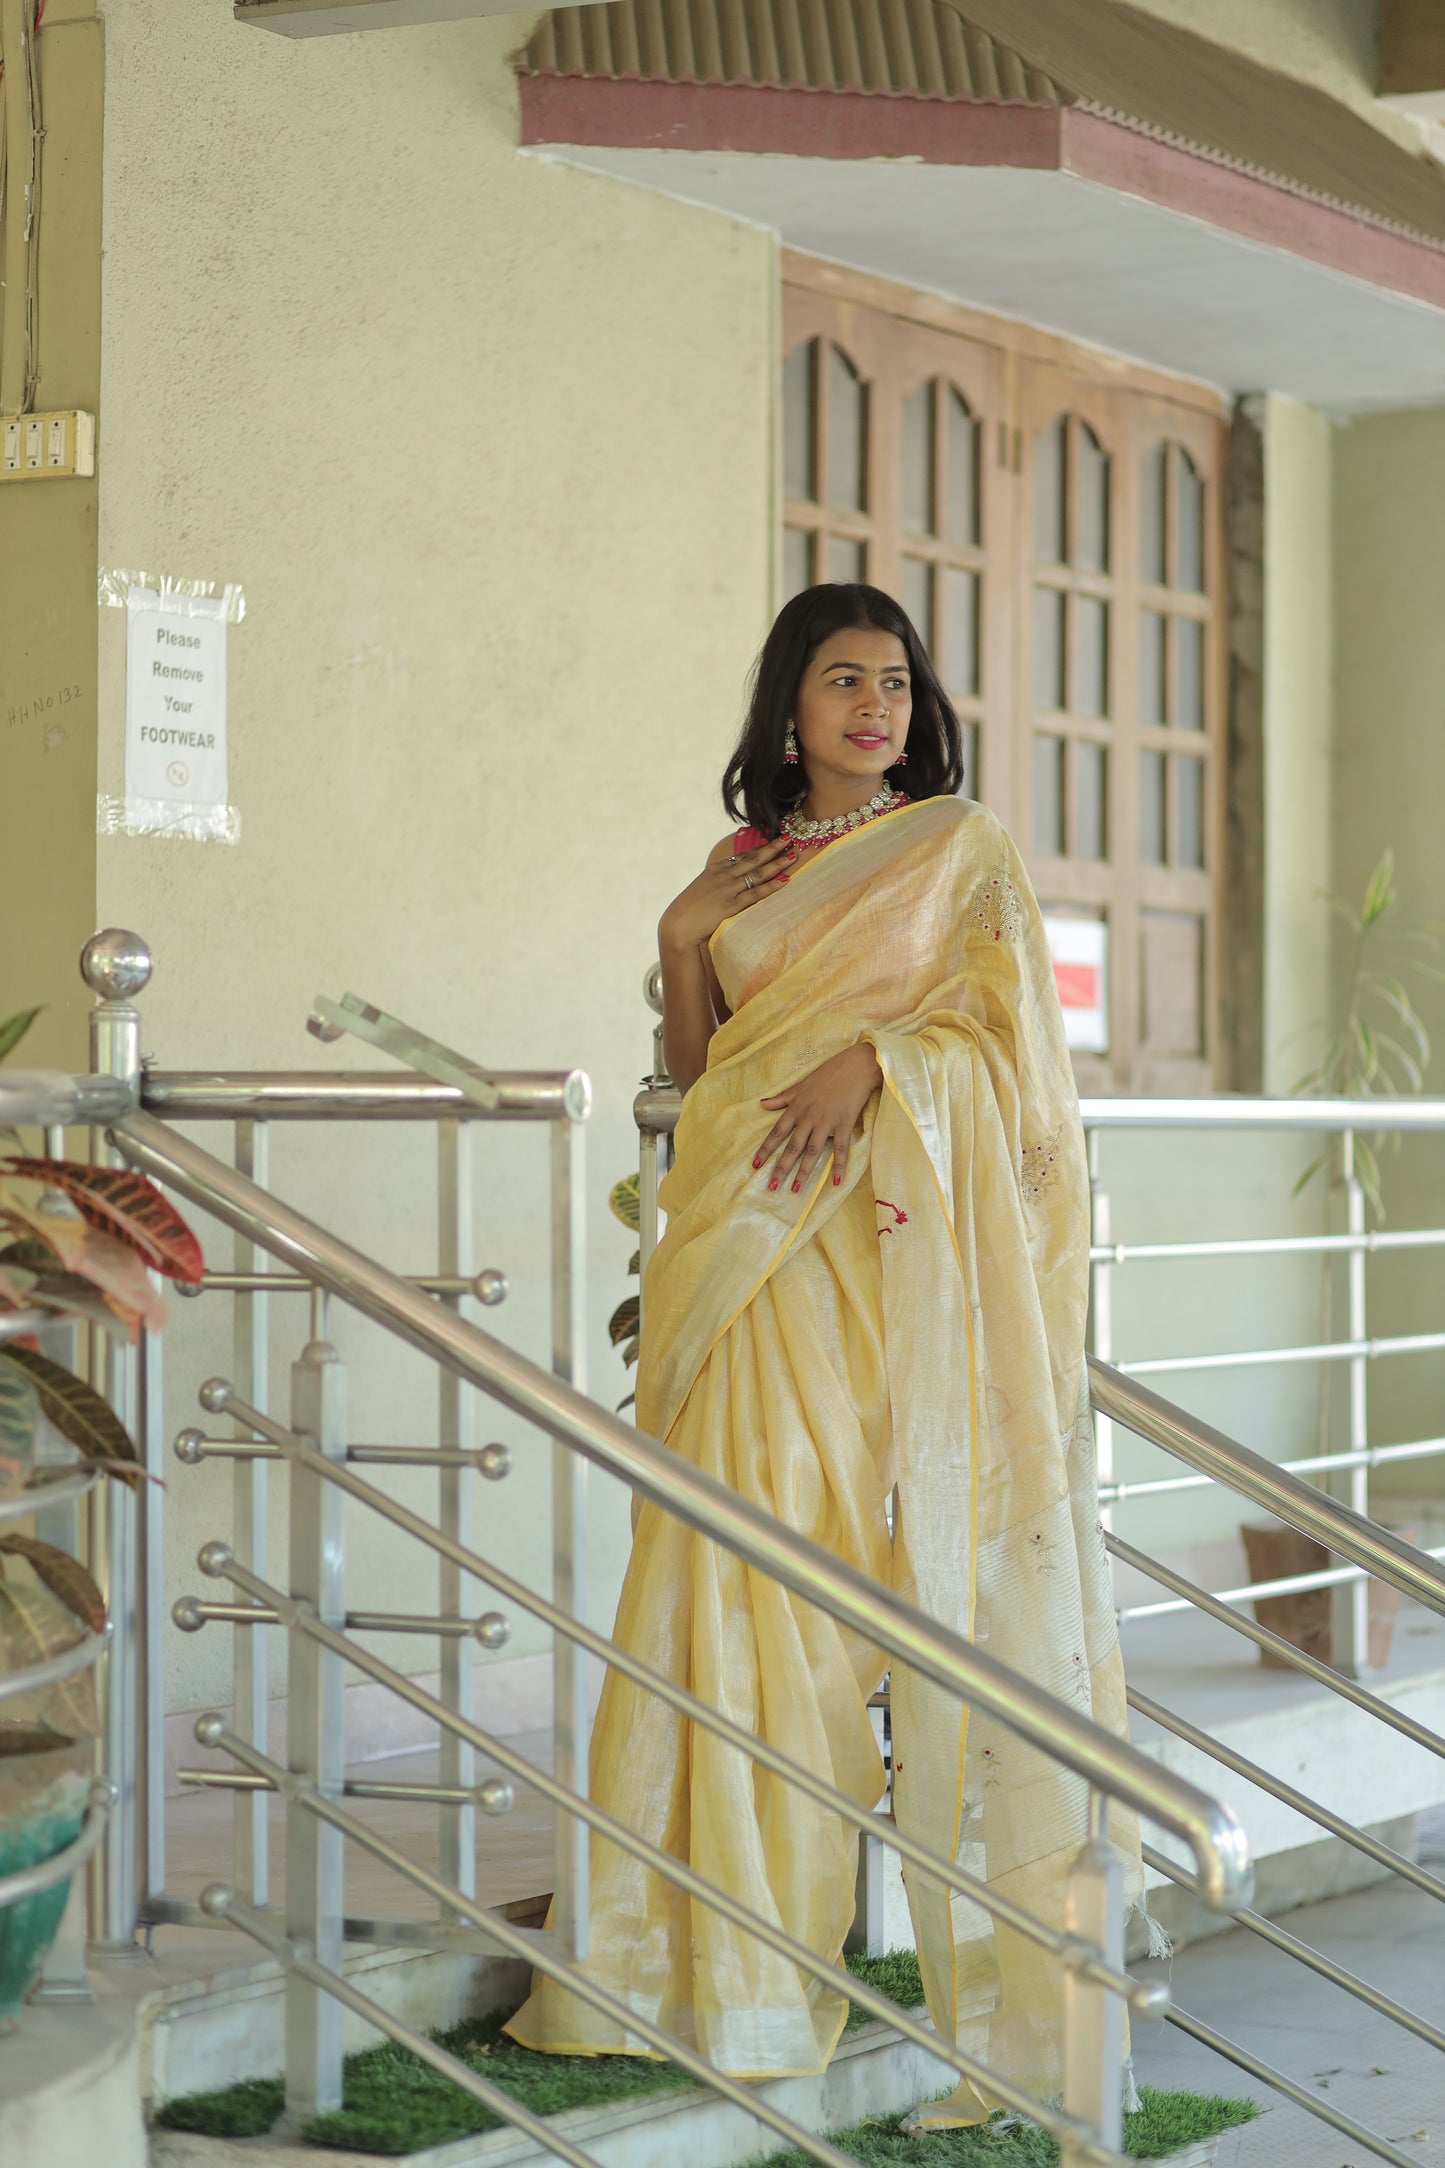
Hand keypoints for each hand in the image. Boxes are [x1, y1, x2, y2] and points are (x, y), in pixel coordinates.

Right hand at [659, 837, 795, 952]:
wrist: (678, 924)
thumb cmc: (690, 908)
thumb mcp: (704, 887)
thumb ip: (719, 881)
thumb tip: (733, 879)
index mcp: (717, 869)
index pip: (743, 854)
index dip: (761, 846)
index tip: (774, 839)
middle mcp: (724, 875)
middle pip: (754, 858)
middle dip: (773, 847)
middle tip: (789, 838)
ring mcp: (728, 889)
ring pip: (758, 873)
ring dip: (777, 863)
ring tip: (793, 855)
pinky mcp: (731, 905)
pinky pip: (756, 893)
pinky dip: (771, 885)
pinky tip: (785, 880)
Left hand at [755, 1043, 882, 1192]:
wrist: (855, 1066)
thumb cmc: (828, 1074)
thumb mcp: (801, 1085)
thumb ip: (782, 1098)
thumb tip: (762, 1103)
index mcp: (796, 1108)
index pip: (777, 1133)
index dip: (766, 1149)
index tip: (755, 1165)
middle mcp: (808, 1118)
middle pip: (792, 1147)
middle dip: (781, 1167)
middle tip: (771, 1186)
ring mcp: (827, 1122)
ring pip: (812, 1151)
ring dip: (804, 1171)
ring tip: (795, 1188)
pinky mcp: (845, 1124)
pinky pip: (841, 1148)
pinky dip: (839, 1165)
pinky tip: (836, 1181)